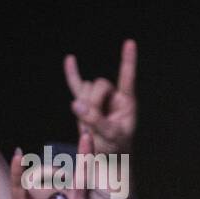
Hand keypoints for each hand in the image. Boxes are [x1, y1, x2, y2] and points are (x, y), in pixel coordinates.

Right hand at [64, 40, 137, 154]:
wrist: (106, 156)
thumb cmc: (115, 147)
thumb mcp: (110, 137)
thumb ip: (96, 120)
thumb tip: (76, 103)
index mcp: (127, 102)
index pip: (127, 77)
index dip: (128, 60)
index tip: (129, 42)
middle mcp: (114, 96)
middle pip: (99, 84)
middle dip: (93, 101)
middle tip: (93, 121)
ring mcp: (99, 98)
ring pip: (86, 88)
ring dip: (84, 105)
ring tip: (90, 124)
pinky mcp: (85, 102)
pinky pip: (76, 85)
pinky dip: (72, 74)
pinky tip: (70, 59)